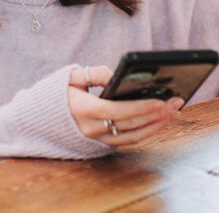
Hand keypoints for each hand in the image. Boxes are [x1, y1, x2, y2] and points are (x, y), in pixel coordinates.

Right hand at [68, 66, 183, 145]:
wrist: (42, 119)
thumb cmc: (59, 94)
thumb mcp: (71, 77)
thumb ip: (94, 73)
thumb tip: (116, 78)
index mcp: (83, 109)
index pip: (117, 111)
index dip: (140, 107)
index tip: (160, 101)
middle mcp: (91, 128)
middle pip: (130, 124)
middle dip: (156, 114)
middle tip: (176, 102)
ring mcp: (97, 139)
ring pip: (133, 136)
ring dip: (156, 125)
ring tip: (173, 112)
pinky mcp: (102, 145)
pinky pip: (128, 140)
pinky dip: (147, 131)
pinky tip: (159, 122)